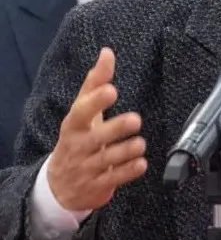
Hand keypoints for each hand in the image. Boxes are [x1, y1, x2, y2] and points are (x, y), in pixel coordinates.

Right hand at [47, 47, 147, 211]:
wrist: (59, 186)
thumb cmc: (77, 139)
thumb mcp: (82, 111)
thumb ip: (96, 83)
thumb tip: (107, 52)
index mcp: (73, 126)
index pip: (80, 111)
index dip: (95, 101)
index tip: (111, 90)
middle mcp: (78, 147)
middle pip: (95, 138)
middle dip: (115, 128)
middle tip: (136, 119)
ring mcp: (86, 169)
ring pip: (106, 160)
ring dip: (125, 151)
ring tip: (140, 143)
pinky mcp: (97, 187)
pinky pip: (113, 180)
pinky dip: (128, 172)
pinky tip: (141, 164)